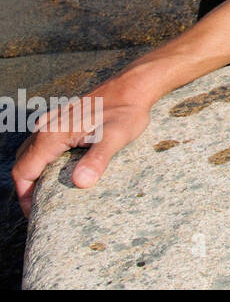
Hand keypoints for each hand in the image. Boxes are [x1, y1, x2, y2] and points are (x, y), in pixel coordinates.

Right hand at [11, 71, 153, 217]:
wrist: (133, 85)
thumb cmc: (127, 111)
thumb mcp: (116, 137)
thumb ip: (97, 159)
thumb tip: (80, 183)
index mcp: (52, 134)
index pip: (23, 172)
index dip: (25, 197)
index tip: (36, 215)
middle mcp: (45, 126)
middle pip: (23, 164)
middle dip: (28, 189)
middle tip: (43, 210)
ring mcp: (52, 121)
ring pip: (31, 153)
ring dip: (35, 175)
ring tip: (50, 195)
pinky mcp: (61, 119)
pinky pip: (42, 144)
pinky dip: (43, 161)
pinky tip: (61, 170)